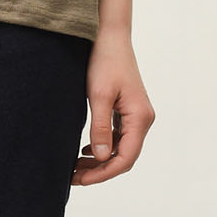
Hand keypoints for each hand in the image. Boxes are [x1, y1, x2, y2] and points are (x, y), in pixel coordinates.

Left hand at [72, 27, 154, 186]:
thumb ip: (100, 128)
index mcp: (140, 117)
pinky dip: (103, 147)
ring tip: (75, 167)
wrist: (110, 37)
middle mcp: (142, 119)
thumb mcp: (98, 95)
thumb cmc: (104, 61)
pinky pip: (119, 137)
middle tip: (73, 177)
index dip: (103, 174)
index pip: (125, 158)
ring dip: (100, 161)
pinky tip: (85, 151)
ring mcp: (136, 115)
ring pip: (121, 148)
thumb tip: (101, 158)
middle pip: (124, 157)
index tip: (81, 180)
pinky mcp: (128, 110)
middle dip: (100, 171)